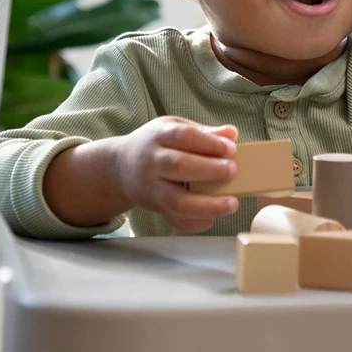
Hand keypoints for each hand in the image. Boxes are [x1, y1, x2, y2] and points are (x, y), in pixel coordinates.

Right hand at [113, 117, 239, 231]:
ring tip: (232, 203)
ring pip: (175, 201)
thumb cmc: (156, 145)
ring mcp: (151, 189)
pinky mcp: (154, 208)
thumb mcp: (175, 128)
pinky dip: (195, 223)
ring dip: (207, 205)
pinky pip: (174, 220)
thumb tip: (232, 134)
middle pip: (177, 166)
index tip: (231, 149)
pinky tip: (212, 217)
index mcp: (159, 136)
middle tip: (232, 171)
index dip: (209, 143)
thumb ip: (204, 132)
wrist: (119, 168)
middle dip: (208, 170)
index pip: (183, 137)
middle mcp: (151, 163)